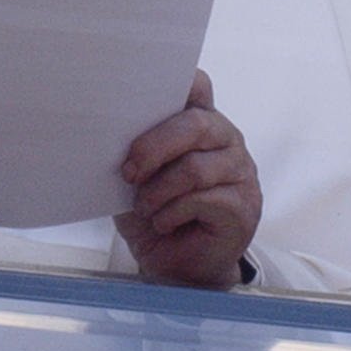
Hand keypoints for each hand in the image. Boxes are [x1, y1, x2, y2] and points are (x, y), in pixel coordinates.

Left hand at [116, 70, 262, 288]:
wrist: (176, 269)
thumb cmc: (156, 217)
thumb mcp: (137, 180)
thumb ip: (134, 152)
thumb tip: (107, 133)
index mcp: (200, 124)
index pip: (197, 87)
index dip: (178, 81)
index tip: (144, 92)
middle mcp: (226, 140)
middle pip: (195, 124)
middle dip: (153, 147)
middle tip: (129, 172)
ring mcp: (240, 172)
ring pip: (195, 167)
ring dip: (159, 191)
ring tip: (145, 208)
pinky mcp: (244, 206)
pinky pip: (202, 199)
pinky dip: (172, 213)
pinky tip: (163, 222)